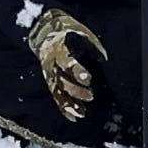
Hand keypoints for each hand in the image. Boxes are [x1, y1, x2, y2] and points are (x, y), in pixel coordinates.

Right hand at [23, 4, 106, 122]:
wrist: (43, 29)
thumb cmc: (66, 29)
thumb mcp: (78, 30)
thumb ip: (90, 43)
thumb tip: (104, 57)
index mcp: (57, 49)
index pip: (66, 62)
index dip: (77, 72)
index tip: (89, 79)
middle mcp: (50, 64)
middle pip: (61, 81)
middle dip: (76, 90)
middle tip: (91, 96)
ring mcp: (49, 74)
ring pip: (57, 92)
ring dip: (69, 104)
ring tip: (82, 113)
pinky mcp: (50, 81)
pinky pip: (56, 97)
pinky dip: (64, 108)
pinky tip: (74, 117)